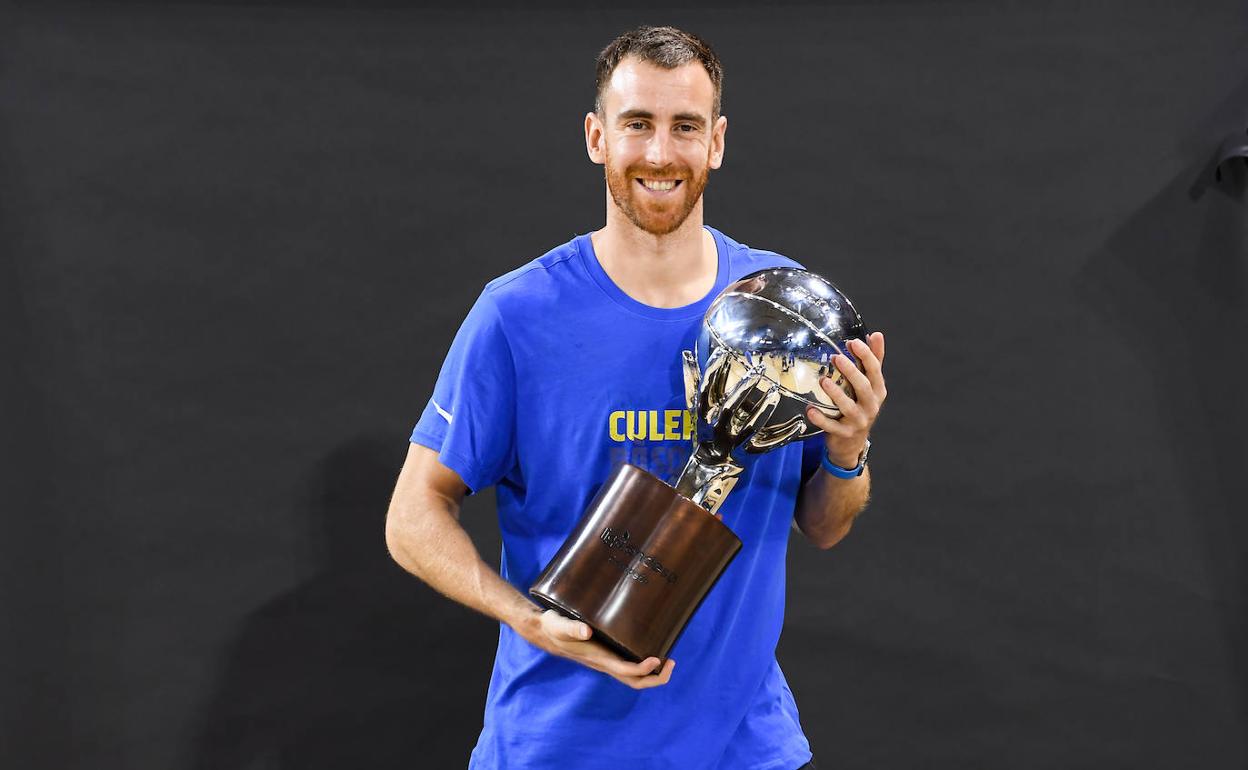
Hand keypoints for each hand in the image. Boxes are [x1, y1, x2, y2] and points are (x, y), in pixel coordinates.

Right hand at [520, 609, 675, 689]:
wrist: (545, 631)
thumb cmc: (554, 626)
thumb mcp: (560, 623)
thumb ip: (572, 627)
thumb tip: (587, 632)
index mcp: (598, 659)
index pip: (625, 671)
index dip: (643, 669)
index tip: (657, 658)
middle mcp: (604, 664)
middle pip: (634, 682)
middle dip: (655, 678)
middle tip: (672, 662)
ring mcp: (606, 662)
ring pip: (633, 678)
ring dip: (653, 674)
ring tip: (669, 659)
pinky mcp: (607, 655)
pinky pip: (629, 667)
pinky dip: (644, 666)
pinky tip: (652, 650)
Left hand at [806, 331, 886, 468]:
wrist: (852, 442)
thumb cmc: (860, 406)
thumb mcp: (869, 385)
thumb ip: (873, 361)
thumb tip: (877, 335)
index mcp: (878, 391)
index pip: (875, 371)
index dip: (866, 356)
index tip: (853, 342)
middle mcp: (871, 406)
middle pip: (864, 387)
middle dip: (851, 372)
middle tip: (835, 357)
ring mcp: (858, 421)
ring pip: (848, 407)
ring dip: (836, 394)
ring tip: (823, 380)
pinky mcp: (844, 434)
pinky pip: (832, 426)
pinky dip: (821, 419)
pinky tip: (810, 409)